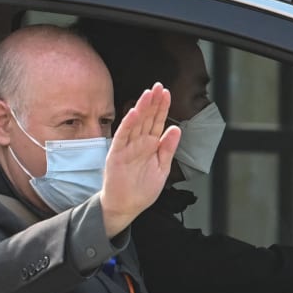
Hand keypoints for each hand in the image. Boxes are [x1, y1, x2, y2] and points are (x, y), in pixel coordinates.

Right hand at [99, 82, 180, 236]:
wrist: (127, 207)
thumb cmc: (142, 189)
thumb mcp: (162, 168)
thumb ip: (168, 148)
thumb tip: (176, 129)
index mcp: (150, 145)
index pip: (157, 122)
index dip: (162, 108)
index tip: (167, 93)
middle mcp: (138, 143)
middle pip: (147, 119)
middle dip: (153, 103)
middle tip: (158, 86)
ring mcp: (127, 148)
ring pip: (135, 124)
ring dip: (141, 108)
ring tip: (148, 94)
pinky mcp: (116, 155)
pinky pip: (122, 138)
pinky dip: (127, 125)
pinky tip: (133, 113)